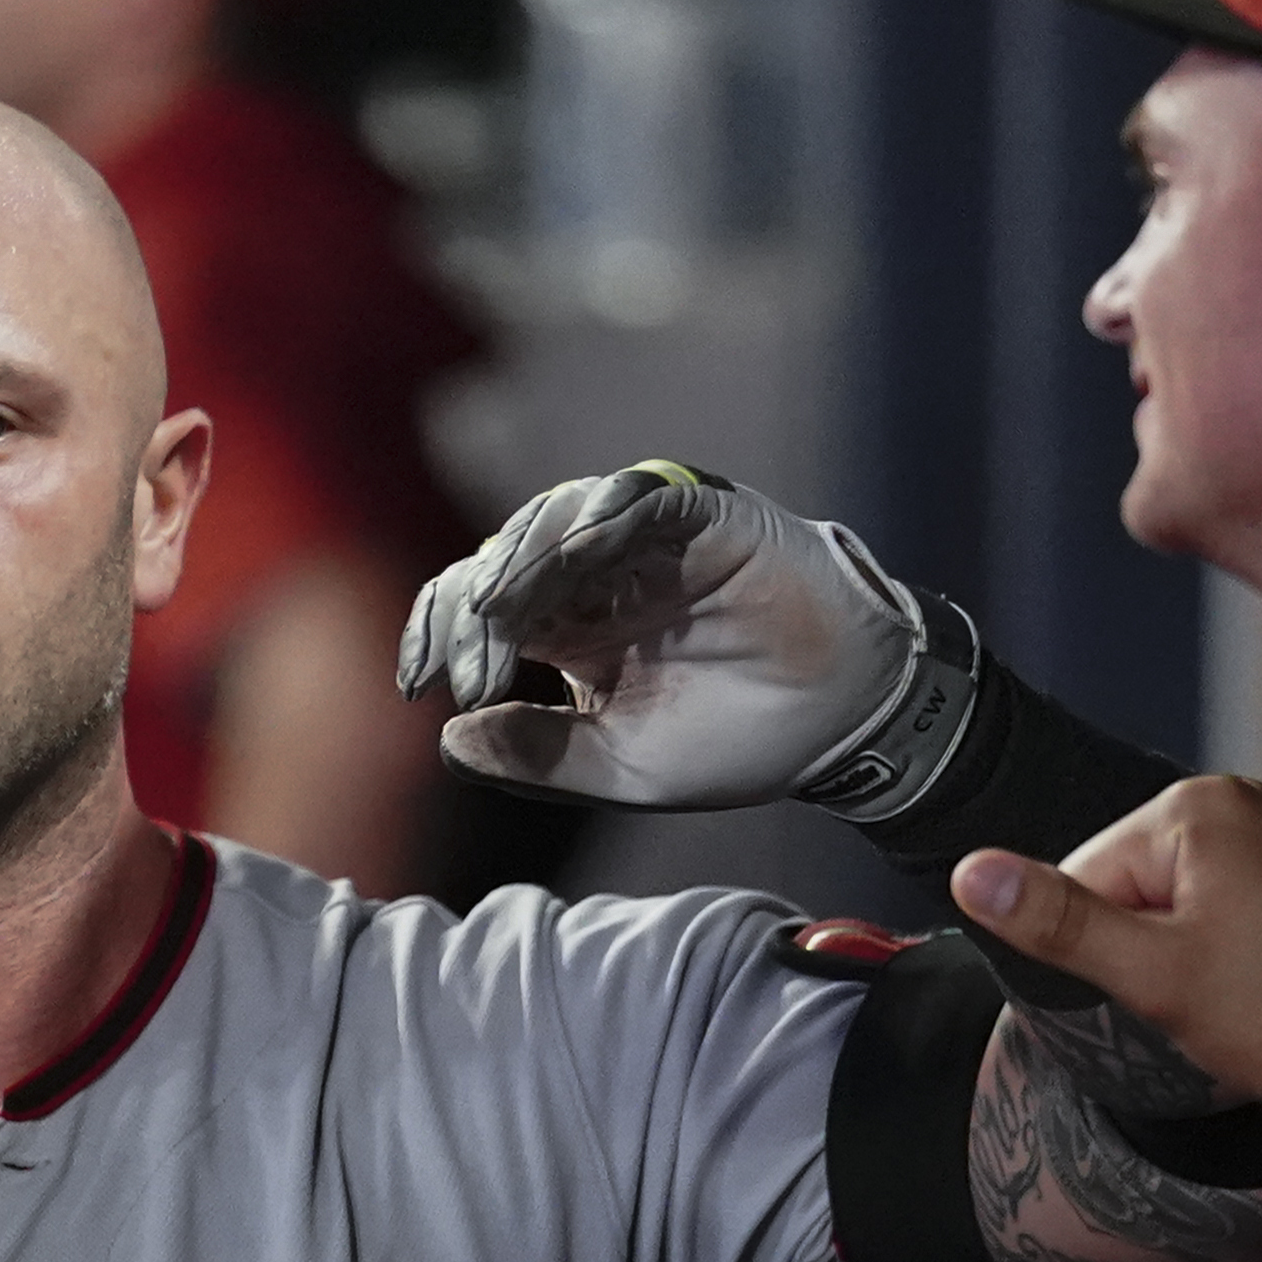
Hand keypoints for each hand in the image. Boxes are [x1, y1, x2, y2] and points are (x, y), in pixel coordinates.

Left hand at [395, 464, 931, 808]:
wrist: (842, 721)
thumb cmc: (737, 741)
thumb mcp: (623, 765)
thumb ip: (538, 755)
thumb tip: (447, 737)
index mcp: (568, 629)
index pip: (480, 611)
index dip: (441, 635)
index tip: (418, 683)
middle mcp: (595, 577)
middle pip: (504, 562)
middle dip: (473, 612)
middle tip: (471, 670)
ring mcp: (644, 541)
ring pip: (556, 520)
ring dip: (521, 562)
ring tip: (497, 610)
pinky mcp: (702, 512)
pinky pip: (640, 496)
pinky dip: (602, 517)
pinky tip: (574, 552)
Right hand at [950, 775, 1261, 1114]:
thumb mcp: (1159, 977)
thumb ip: (1060, 924)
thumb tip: (971, 872)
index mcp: (1194, 809)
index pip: (1086, 879)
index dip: (1108, 956)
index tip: (1166, 999)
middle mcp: (1240, 798)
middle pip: (1135, 885)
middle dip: (1154, 952)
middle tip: (1212, 1005)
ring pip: (1184, 901)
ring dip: (1193, 954)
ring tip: (1248, 999)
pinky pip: (1234, 901)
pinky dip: (1237, 948)